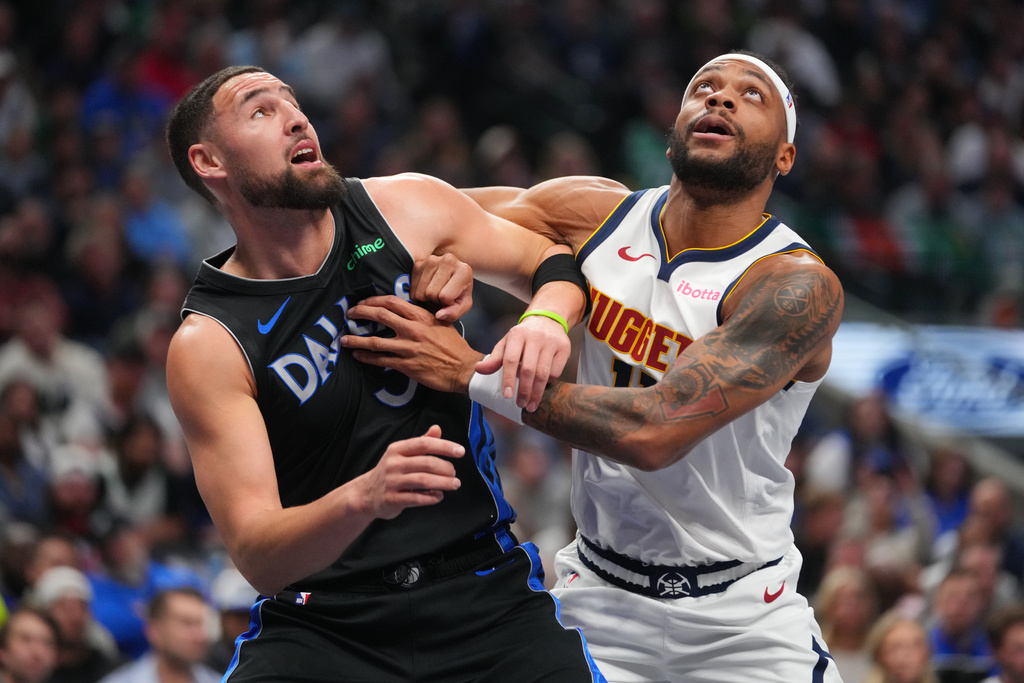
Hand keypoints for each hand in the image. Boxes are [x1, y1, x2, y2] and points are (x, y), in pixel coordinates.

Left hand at [341, 295, 482, 392]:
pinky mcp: (406, 365)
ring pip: (376, 340)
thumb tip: (404, 312)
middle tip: (349, 314)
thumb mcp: (441, 323)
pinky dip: (367, 357)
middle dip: (360, 313)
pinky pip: (381, 360)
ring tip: (344, 339)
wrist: (463, 368)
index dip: (373, 300)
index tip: (363, 302)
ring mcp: (408, 348)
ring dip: (357, 339)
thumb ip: (422, 316)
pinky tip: (358, 355)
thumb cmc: (454, 346)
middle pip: (380, 316)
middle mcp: (413, 329)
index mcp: (421, 316)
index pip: (392, 302)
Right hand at [353, 425, 464, 519]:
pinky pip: (417, 498)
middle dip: (445, 468)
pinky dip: (431, 497)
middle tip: (455, 473)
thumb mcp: (402, 454)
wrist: (366, 494)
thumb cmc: (390, 472)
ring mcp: (392, 482)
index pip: (424, 444)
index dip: (444, 446)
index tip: (460, 451)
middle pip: (426, 463)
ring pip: (423, 481)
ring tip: (455, 484)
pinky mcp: (392, 499)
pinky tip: (439, 496)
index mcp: (397, 449)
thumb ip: (422, 442)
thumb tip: (437, 428)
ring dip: (443, 483)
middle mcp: (393, 464)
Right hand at [411, 254, 472, 321]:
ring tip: (436, 292)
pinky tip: (428, 287)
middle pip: (430, 293)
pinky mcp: (419, 263)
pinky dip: (418, 291)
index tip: (451, 299)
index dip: (446, 303)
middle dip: (435, 300)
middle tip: (442, 296)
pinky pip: (412, 287)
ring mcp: (431, 260)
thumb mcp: (463, 304)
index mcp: (463, 271)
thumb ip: (454, 313)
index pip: (445, 296)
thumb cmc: (460, 290)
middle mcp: (448, 261)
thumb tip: (439, 315)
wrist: (453, 276)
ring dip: (426, 297)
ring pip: (420, 291)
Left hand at [476, 314, 570, 411]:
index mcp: (517, 335)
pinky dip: (548, 383)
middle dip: (524, 390)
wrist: (547, 319)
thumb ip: (494, 358)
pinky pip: (556, 371)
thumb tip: (478, 369)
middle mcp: (535, 337)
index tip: (507, 395)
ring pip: (544, 373)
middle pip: (529, 369)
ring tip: (531, 404)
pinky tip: (542, 387)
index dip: (508, 379)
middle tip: (520, 404)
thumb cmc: (523, 336)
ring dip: (537, 392)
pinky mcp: (564, 348)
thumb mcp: (507, 343)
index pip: (511, 359)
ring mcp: (551, 342)